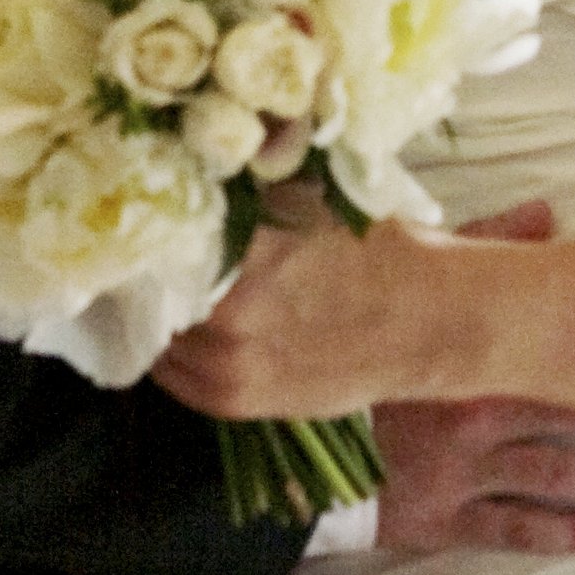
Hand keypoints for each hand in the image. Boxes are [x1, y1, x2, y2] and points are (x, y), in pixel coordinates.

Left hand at [155, 213, 441, 424]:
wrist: (429, 322)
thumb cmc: (376, 250)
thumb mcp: (308, 198)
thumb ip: (243, 195)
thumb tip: (184, 172)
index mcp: (244, 252)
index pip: (157, 240)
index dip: (147, 228)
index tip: (145, 217)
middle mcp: (228, 315)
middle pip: (149, 291)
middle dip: (151, 273)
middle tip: (152, 254)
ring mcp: (230, 367)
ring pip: (158, 338)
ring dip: (160, 316)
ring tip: (170, 294)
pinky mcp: (239, 402)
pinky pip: (175, 377)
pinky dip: (174, 354)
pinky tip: (189, 332)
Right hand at [156, 196, 574, 554]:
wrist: (262, 439)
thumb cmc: (332, 348)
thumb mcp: (397, 281)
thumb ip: (474, 246)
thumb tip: (549, 212)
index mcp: (471, 356)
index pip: (570, 353)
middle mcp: (476, 416)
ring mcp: (462, 474)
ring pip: (563, 476)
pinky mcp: (439, 521)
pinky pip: (517, 532)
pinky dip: (572, 534)